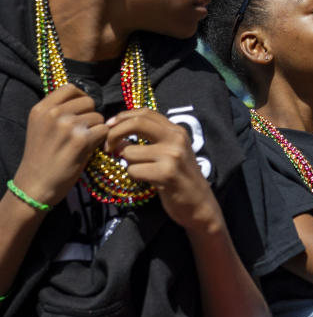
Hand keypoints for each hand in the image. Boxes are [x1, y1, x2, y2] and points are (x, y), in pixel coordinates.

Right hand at [13, 84, 108, 207]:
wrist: (35, 185)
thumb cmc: (42, 157)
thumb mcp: (41, 127)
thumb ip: (58, 111)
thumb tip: (85, 100)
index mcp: (41, 108)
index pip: (70, 88)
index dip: (81, 98)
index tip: (82, 111)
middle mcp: (53, 114)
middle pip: (88, 102)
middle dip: (91, 115)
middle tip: (83, 131)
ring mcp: (67, 126)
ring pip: (98, 117)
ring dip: (96, 129)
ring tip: (83, 143)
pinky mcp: (81, 140)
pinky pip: (104, 131)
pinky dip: (101, 140)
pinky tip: (89, 149)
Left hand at [104, 109, 219, 232]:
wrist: (200, 203)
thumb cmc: (181, 178)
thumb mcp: (172, 151)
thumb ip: (152, 138)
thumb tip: (118, 130)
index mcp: (177, 131)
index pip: (145, 112)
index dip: (123, 116)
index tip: (109, 126)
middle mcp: (176, 139)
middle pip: (136, 123)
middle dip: (115, 133)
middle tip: (108, 147)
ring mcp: (172, 155)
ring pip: (129, 152)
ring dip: (128, 164)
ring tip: (142, 171)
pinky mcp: (166, 173)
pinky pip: (133, 170)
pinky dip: (134, 176)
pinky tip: (147, 181)